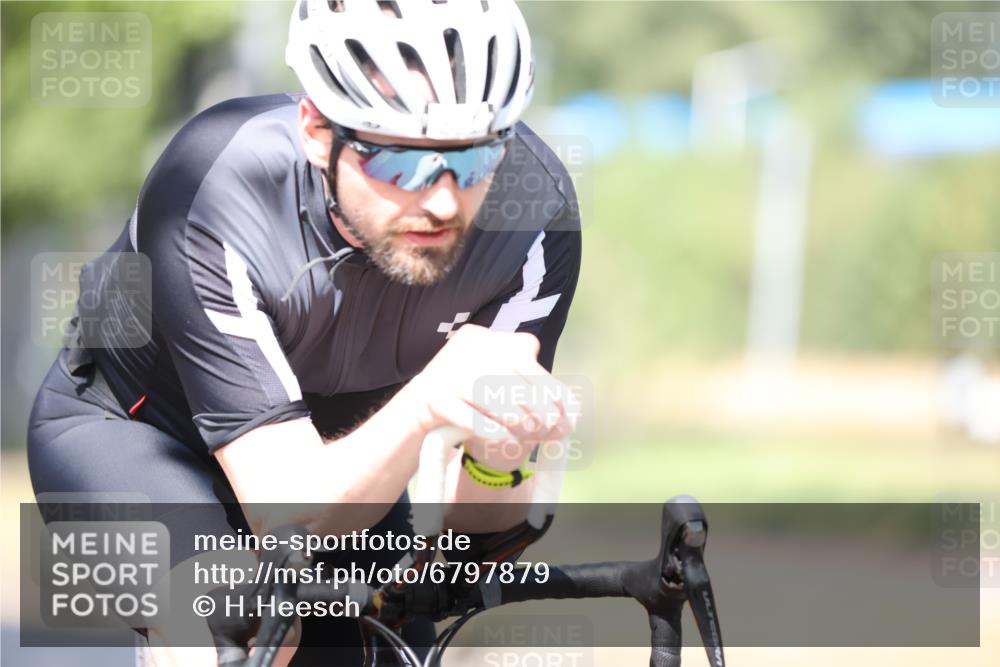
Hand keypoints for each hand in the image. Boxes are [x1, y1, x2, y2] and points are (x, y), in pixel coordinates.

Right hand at [404, 324, 577, 469]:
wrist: (419, 404)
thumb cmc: (470, 391)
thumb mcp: (495, 372)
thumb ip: (527, 381)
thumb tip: (570, 406)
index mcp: (484, 338)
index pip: (525, 358)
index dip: (549, 387)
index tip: (564, 411)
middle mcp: (466, 350)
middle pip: (512, 378)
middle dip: (536, 407)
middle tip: (547, 427)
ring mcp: (450, 372)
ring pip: (493, 397)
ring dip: (517, 419)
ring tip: (528, 434)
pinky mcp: (437, 398)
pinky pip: (470, 416)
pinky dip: (492, 429)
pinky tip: (507, 439)